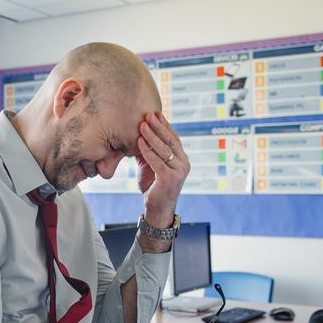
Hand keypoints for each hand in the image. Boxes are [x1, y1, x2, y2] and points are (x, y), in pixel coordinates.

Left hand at [135, 112, 189, 227]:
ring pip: (164, 150)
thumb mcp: (150, 165)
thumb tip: (138, 135)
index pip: (173, 138)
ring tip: (142, 125)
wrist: (157, 209)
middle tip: (149, 114)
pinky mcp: (170, 179)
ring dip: (152, 136)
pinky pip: (157, 162)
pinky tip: (139, 142)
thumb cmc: (153, 187)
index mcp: (181, 159)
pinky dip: (148, 151)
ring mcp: (178, 171)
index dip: (165, 125)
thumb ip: (148, 152)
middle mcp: (183, 163)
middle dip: (159, 127)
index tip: (156, 113)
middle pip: (170, 141)